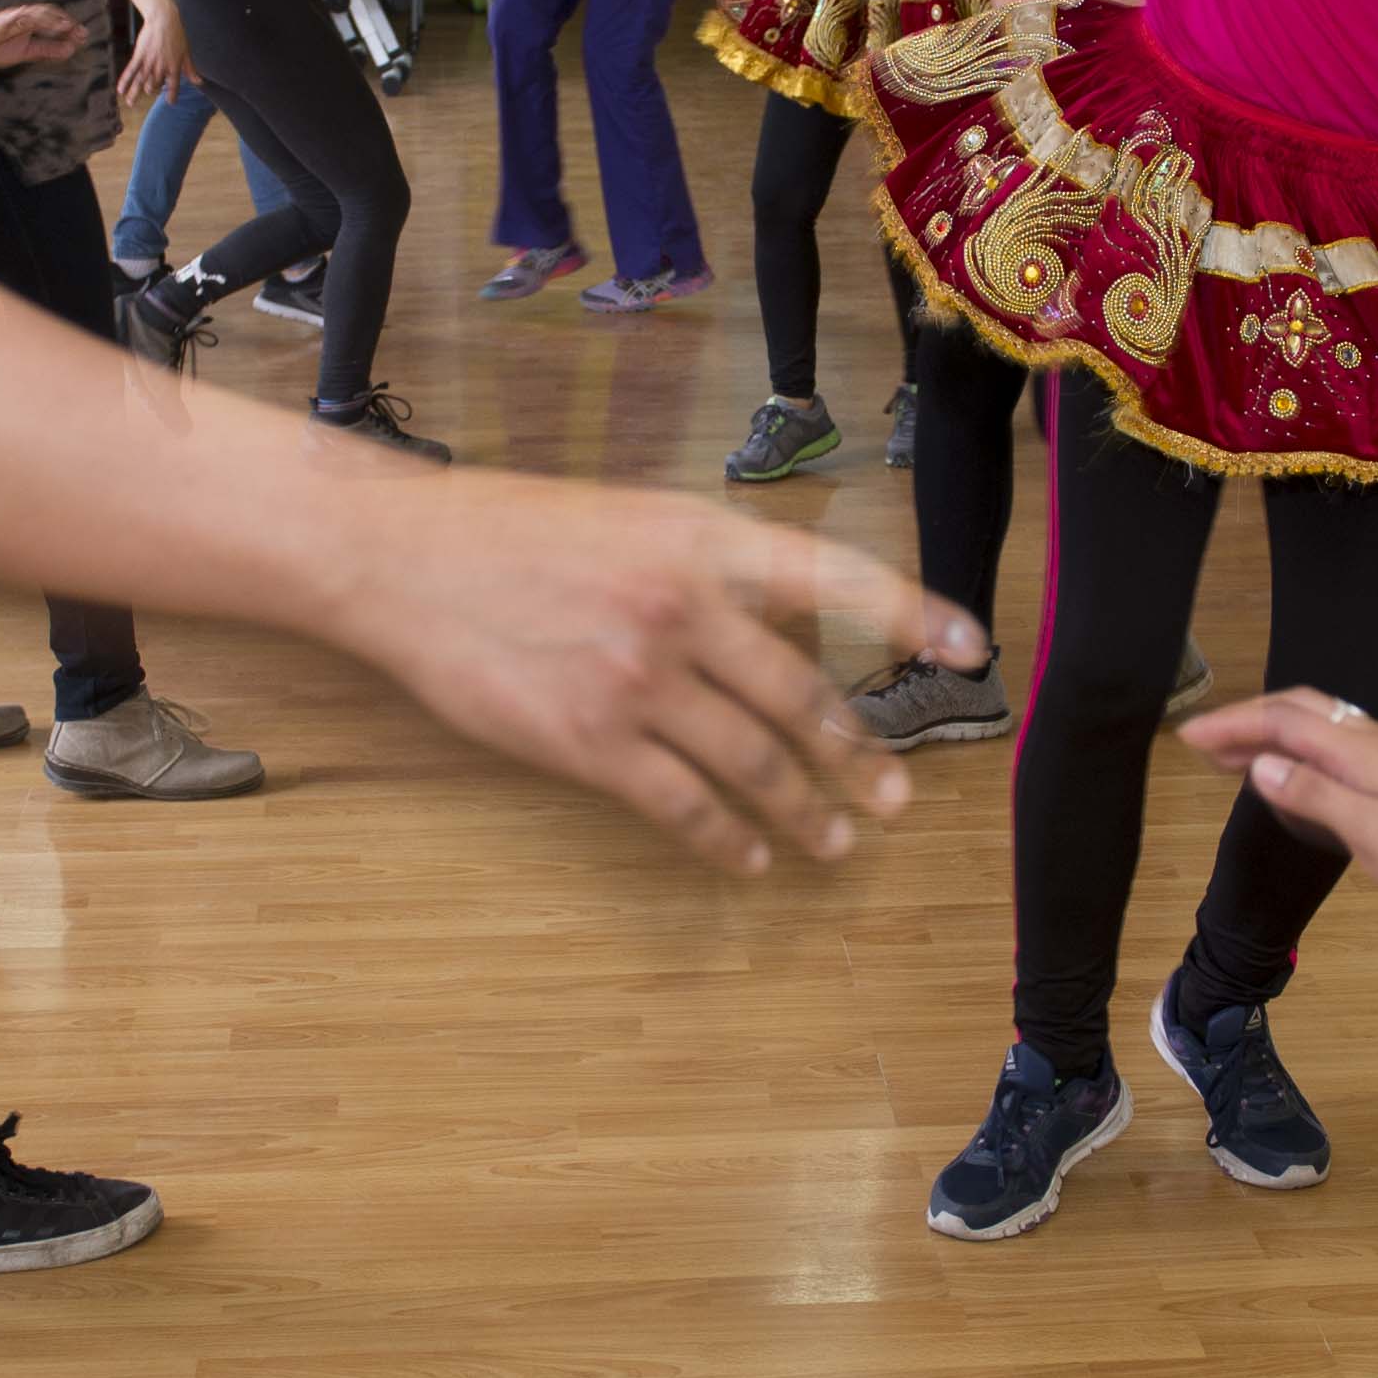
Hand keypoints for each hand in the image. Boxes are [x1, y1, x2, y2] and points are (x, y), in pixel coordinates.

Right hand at [0, 1, 88, 74]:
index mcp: (29, 21)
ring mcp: (14, 16)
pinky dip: (37, 19)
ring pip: (39, 13)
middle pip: (50, 14)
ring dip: (55, 19)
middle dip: (66, 22)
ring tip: (70, 27)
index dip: (69, 26)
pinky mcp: (5, 20)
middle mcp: (24, 15)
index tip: (83, 35)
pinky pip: (23, 18)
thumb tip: (71, 50)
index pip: (53, 20)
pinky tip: (48, 24)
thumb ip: (48, 49)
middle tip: (82, 33)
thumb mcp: (27, 51)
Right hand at [115, 0, 188, 109]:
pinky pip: (131, 71)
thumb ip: (190, 70)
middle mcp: (161, 68)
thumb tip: (199, 82)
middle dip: (151, 89)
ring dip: (135, 94)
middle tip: (148, 91)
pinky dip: (125, 81)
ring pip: (141, 82)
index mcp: (174, 67)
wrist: (163, 19)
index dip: (172, 95)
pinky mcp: (139, 56)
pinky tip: (120, 90)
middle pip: (155, 85)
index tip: (171, 103)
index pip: (174, 86)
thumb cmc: (176, 34)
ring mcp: (149, 62)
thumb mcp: (186, 53)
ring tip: (131, 104)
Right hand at [328, 472, 988, 878]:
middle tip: (895, 798)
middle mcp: (683, 606)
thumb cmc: (512, 531)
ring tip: (832, 842)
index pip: (836, 575)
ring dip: (802, 811)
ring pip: (752, 762)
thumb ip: (707, 568)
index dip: (914, 613)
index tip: (974, 647)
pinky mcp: (590, 741)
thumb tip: (778, 622)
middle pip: (801, 696)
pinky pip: (684, 806)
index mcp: (702, 538)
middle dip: (858, 757)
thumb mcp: (631, 519)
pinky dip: (727, 840)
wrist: (403, 560)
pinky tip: (749, 858)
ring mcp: (638, 679)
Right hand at [1176, 692, 1377, 913]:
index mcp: (1357, 751)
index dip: (1233, 725)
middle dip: (1248, 720)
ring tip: (1236, 757)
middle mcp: (1371, 743)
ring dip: (1272, 733)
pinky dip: (1299, 750)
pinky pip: (1333, 746)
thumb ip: (1314, 795)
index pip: (1282, 723)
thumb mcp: (1370, 831)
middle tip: (1204, 743)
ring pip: (1317, 727)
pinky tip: (1296, 776)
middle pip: (1299, 712)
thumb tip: (1261, 765)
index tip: (1189, 735)